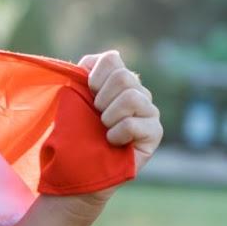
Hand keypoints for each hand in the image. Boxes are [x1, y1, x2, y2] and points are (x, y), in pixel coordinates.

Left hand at [79, 50, 162, 169]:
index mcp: (117, 78)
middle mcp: (137, 91)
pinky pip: (133, 124)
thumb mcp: (71, 101)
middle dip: (102, 99)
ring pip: (131, 98)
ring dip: (109, 117)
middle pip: (123, 76)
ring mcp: (149, 111)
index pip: (111, 58)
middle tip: (97, 116)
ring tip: (105, 130)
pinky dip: (116, 135)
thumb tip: (86, 65)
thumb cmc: (74, 133)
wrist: (79, 167)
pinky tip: (114, 142)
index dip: (94, 77)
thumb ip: (79, 77)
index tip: (88, 95)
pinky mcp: (155, 132)